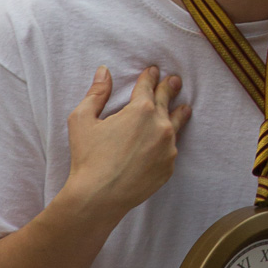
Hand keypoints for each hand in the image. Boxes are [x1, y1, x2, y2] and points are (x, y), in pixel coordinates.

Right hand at [63, 65, 190, 216]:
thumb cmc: (88, 157)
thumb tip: (104, 72)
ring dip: (179, 113)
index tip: (153, 70)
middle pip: (166, 101)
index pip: (147, 86)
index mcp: (140, 110)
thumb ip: (96, 93)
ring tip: (185, 107)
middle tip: (174, 80)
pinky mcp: (168, 167)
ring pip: (175, 125)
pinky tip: (168, 141)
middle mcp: (160, 126)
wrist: (100, 196)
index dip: (149, 76)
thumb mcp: (82, 119)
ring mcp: (168, 148)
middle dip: (168, 88)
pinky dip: (169, 142)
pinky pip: (171, 149)